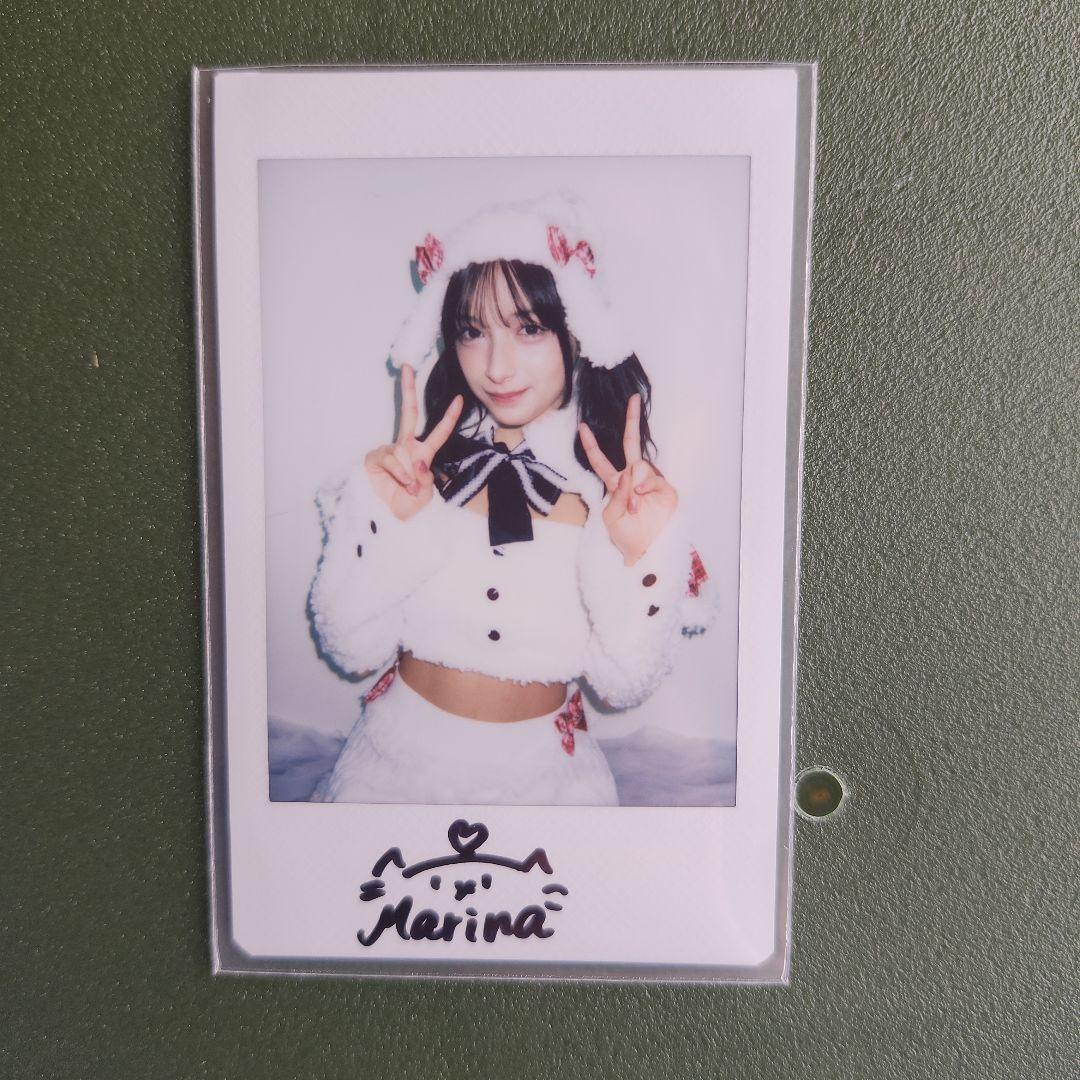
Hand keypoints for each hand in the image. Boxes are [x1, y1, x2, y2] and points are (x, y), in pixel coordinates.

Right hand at [365, 365, 462, 521]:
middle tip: (407, 367)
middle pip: (408, 413)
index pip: (439, 432)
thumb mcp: (425, 494)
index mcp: (424, 454)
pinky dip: (398, 473)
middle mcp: (406, 448)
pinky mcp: (375, 457)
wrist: (391, 520)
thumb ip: (425, 477)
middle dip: (408, 389)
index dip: (449, 417)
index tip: (460, 399)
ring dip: (408, 473)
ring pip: (402, 451)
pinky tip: (400, 483)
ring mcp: (390, 451)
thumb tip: (419, 460)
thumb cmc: (409, 506)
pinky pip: (390, 459)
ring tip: (408, 488)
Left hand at [579, 394, 677, 565]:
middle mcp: (633, 478)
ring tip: (633, 508)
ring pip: (638, 465)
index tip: (582, 427)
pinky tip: (641, 499)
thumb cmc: (626, 537)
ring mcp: (650, 481)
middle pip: (631, 444)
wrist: (645, 552)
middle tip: (633, 399)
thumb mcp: (611, 517)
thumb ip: (617, 494)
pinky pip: (651, 478)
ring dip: (632, 486)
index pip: (600, 461)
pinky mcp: (665, 489)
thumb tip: (628, 474)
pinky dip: (644, 487)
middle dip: (632, 420)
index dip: (591, 445)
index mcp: (616, 485)